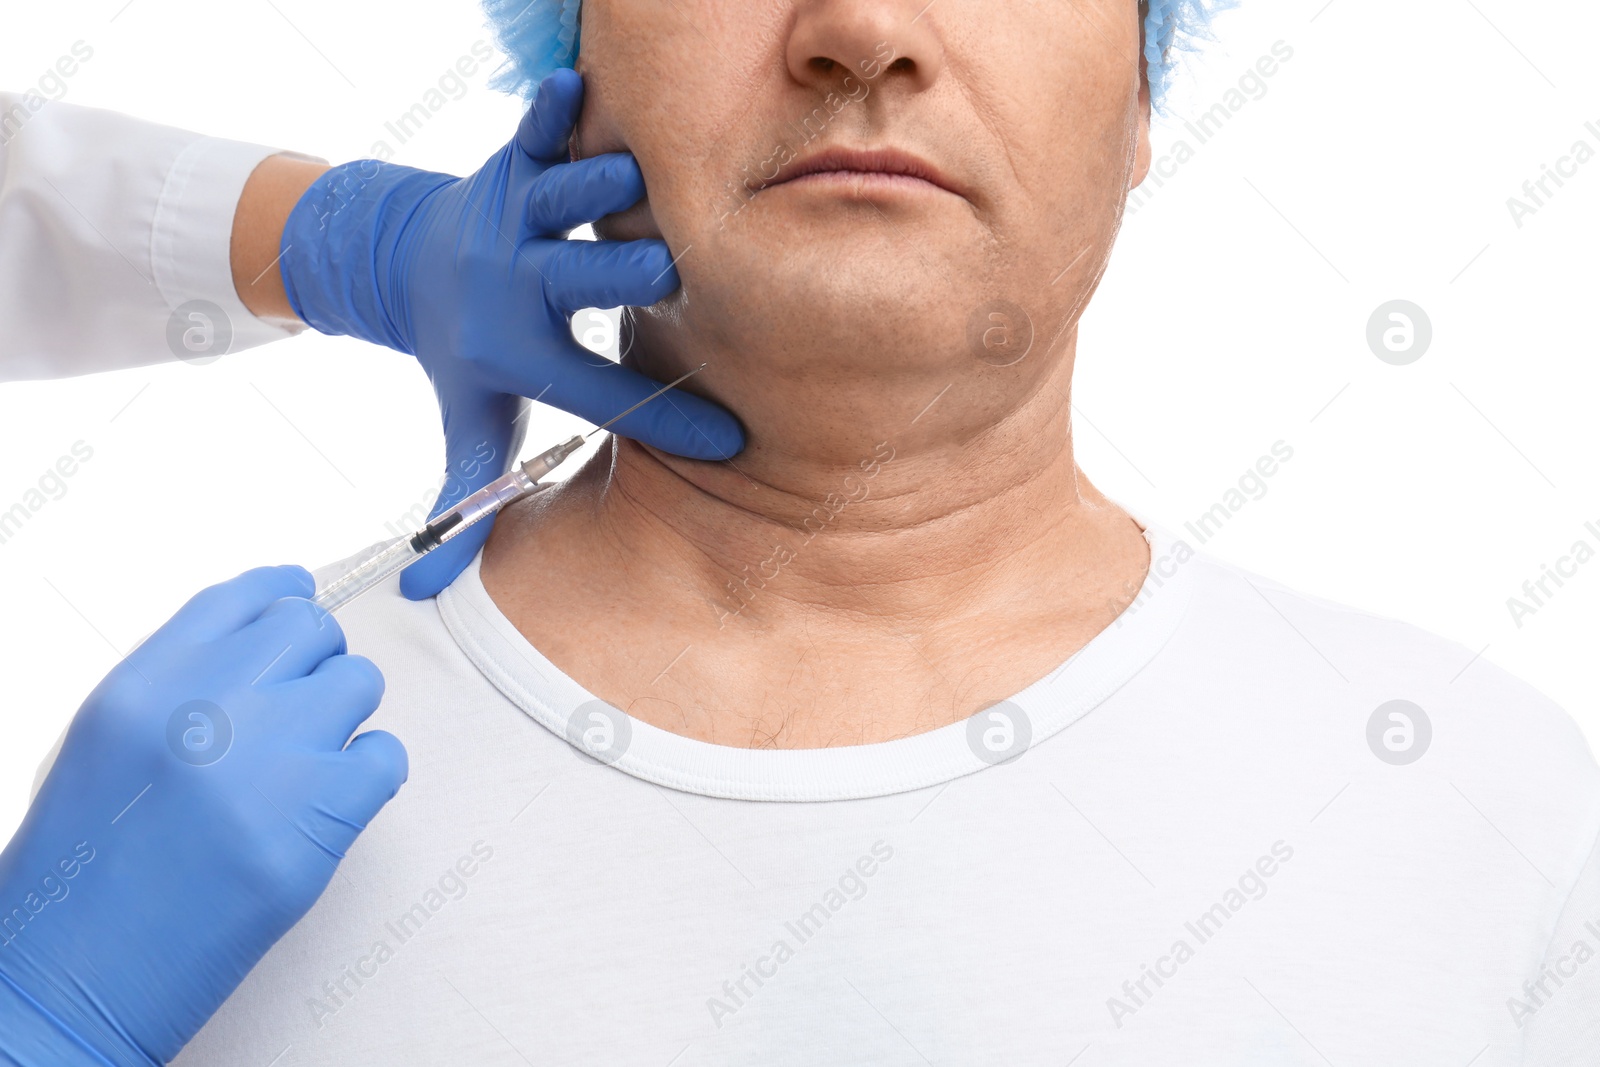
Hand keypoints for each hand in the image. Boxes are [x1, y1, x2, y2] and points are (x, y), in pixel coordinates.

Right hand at [0, 566, 405, 1065]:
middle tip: (303, 706)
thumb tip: (265, 644)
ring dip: (346, 715)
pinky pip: (386, 756)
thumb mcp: (108, 745)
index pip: (240, 598)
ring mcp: (268, 760)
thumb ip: (181, 687)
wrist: (72, 979)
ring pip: (359, 681)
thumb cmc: (85, 870)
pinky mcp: (315, 824)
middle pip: (310, 628)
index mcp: (143, 684)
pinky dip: (371, 776)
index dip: (282, 595)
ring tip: (306, 764)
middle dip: (317, 660)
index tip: (301, 603)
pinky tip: (329, 806)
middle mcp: (207, 706)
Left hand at [279, 68, 742, 599]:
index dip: (664, 421)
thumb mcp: (468, 425)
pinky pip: (534, 128)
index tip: (732, 441)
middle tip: (674, 275)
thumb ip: (464, 499)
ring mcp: (515, 215)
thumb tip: (424, 596)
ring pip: (567, 195)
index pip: (595, 393)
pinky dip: (554, 106)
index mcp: (517, 350)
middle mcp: (516, 280)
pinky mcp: (512, 161)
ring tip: (659, 182)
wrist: (397, 258)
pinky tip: (580, 85)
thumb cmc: (462, 350)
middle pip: (575, 278)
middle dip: (626, 277)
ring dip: (609, 187)